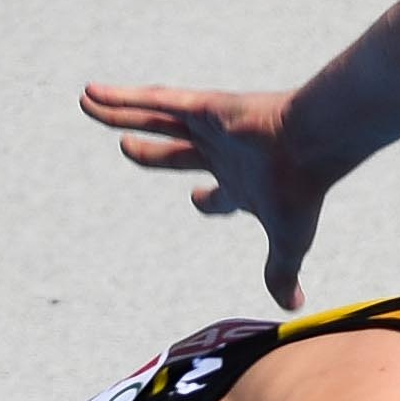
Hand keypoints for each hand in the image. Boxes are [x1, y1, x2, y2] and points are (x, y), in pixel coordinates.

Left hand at [81, 82, 324, 310]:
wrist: (312, 144)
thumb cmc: (301, 190)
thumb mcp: (288, 240)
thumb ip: (281, 271)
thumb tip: (295, 308)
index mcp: (240, 183)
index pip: (216, 194)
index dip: (206, 201)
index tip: (196, 199)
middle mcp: (221, 151)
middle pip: (173, 150)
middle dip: (148, 149)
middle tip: (125, 147)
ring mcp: (209, 126)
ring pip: (153, 119)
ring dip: (119, 114)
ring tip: (87, 102)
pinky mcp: (202, 106)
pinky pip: (153, 100)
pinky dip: (121, 97)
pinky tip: (92, 93)